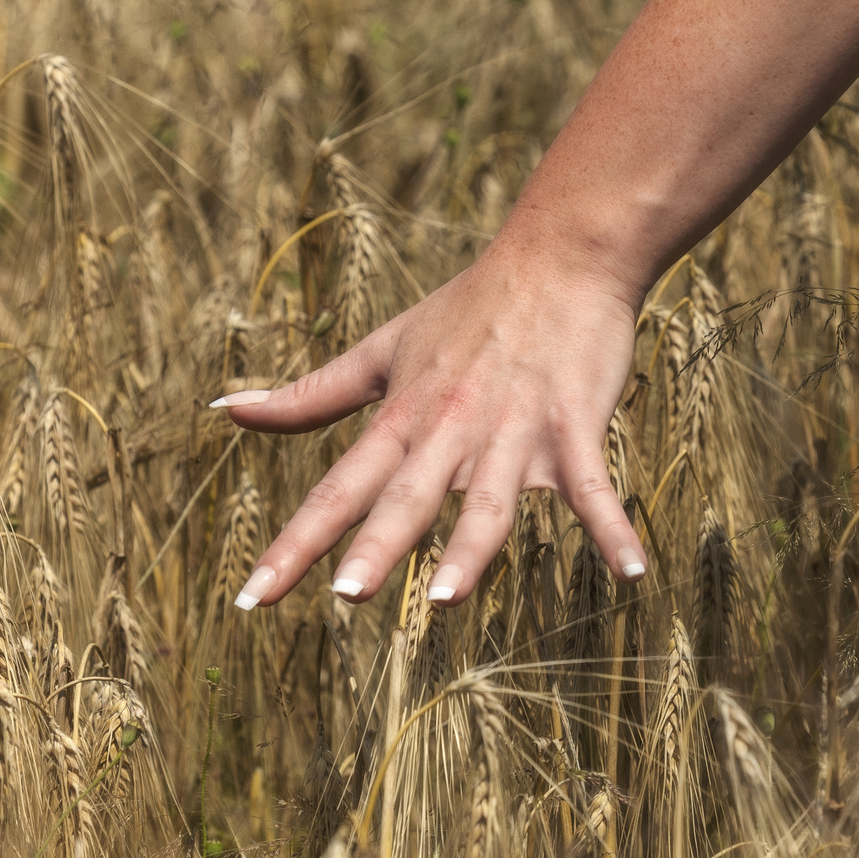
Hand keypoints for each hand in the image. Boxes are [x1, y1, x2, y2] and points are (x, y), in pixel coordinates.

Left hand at [214, 230, 648, 609]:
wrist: (558, 256)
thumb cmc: (467, 310)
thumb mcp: (381, 350)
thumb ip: (308, 394)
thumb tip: (226, 410)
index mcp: (402, 416)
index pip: (338, 488)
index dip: (295, 544)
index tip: (251, 601)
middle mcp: (449, 428)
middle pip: (407, 495)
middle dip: (377, 546)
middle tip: (345, 597)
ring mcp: (513, 429)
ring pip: (488, 497)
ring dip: (470, 546)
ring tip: (447, 598)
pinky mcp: (573, 425)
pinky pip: (593, 485)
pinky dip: (611, 527)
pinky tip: (632, 574)